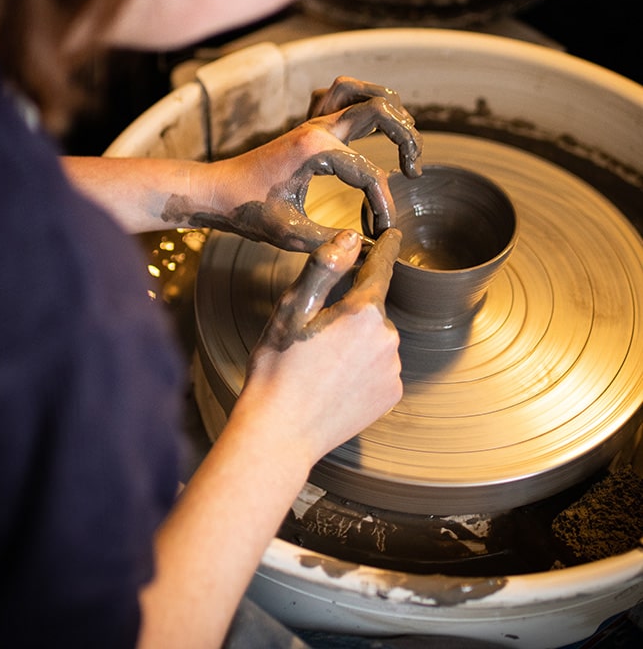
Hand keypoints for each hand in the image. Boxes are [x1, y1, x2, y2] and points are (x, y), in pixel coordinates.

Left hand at [161, 75, 421, 251]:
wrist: (215, 192)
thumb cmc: (246, 211)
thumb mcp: (287, 234)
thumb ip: (329, 243)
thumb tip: (365, 249)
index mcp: (315, 150)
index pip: (370, 173)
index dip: (384, 204)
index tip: (381, 231)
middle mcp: (317, 127)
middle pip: (380, 109)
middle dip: (407, 137)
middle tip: (412, 170)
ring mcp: (310, 121)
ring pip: (357, 90)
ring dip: (388, 106)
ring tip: (404, 135)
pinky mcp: (304, 125)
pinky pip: (334, 95)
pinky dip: (357, 99)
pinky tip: (368, 125)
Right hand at [241, 227, 402, 464]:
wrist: (280, 434)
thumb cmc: (278, 369)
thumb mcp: (292, 308)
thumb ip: (325, 267)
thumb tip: (351, 238)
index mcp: (362, 311)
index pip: (378, 268)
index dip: (383, 249)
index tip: (392, 236)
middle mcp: (387, 338)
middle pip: (370, 309)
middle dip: (349, 312)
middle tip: (312, 334)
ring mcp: (392, 370)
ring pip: (375, 340)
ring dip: (355, 342)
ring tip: (318, 364)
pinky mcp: (391, 396)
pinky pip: (379, 368)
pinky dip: (362, 368)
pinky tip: (333, 382)